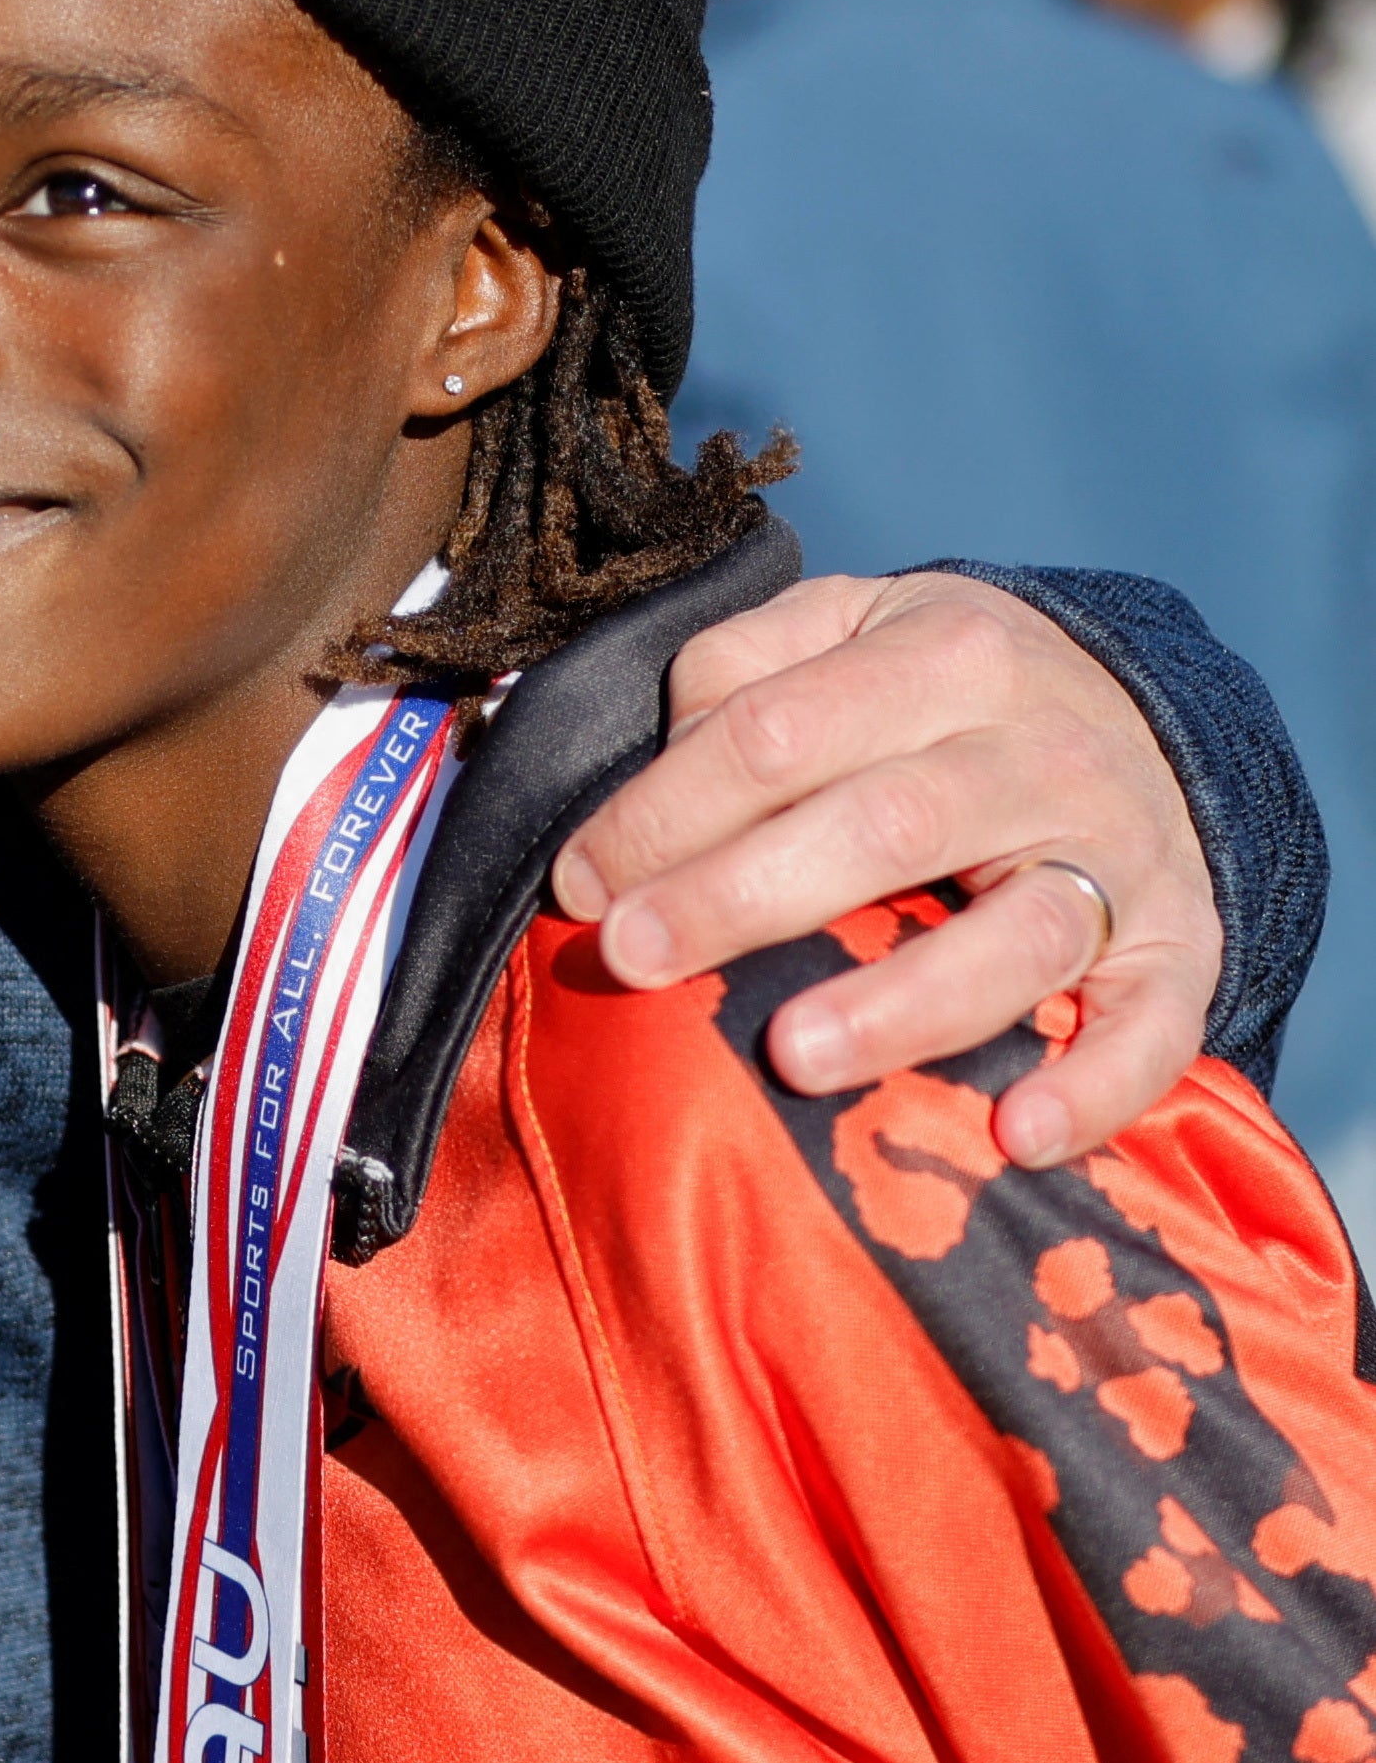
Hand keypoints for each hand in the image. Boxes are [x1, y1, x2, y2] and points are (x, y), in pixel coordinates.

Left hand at [551, 572, 1219, 1166]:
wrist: (1147, 715)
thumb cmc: (945, 693)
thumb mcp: (848, 627)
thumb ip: (742, 667)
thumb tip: (657, 762)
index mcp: (946, 655)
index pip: (779, 732)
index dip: (666, 811)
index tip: (581, 883)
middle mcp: (1041, 751)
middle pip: (883, 826)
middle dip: (743, 897)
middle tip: (634, 956)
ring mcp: (1120, 854)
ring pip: (1016, 932)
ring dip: (903, 1003)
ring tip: (795, 1056)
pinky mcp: (1181, 948)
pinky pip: (1155, 1024)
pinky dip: (1097, 1084)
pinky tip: (1018, 1134)